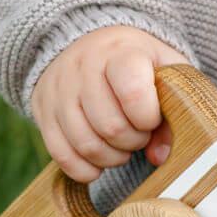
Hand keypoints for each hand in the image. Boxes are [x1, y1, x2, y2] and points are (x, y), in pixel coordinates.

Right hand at [30, 24, 187, 183]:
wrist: (86, 46)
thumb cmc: (135, 65)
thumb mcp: (163, 72)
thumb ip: (174, 110)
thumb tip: (160, 156)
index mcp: (120, 52)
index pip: (133, 92)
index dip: (147, 117)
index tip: (151, 117)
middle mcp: (84, 67)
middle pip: (111, 127)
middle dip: (133, 142)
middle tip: (138, 134)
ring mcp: (59, 91)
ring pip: (86, 146)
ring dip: (112, 158)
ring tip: (120, 146)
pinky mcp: (43, 113)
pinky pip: (62, 156)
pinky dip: (85, 169)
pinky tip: (99, 161)